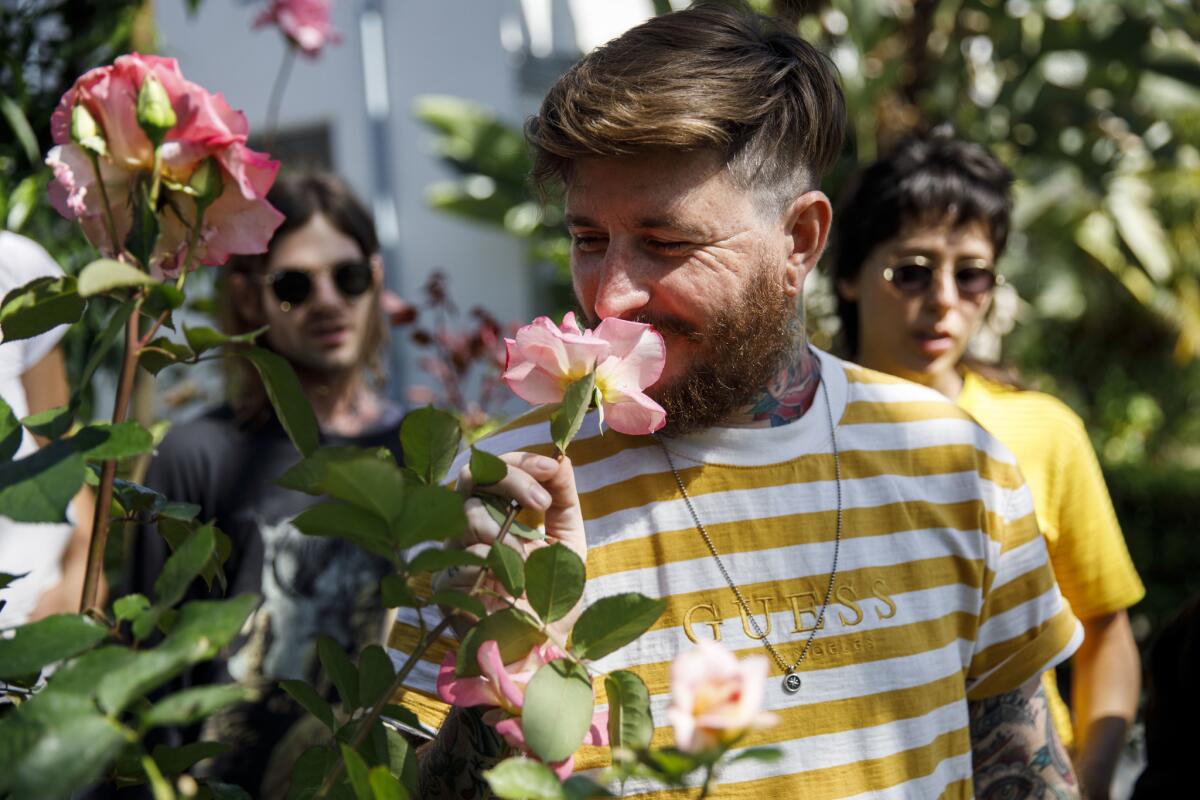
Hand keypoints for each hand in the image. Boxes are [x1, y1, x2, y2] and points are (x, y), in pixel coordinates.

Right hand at [433, 451, 585, 639]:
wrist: (541, 650)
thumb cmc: (552, 596)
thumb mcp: (568, 543)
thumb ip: (563, 501)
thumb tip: (562, 458)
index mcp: (496, 512)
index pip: (493, 468)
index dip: (521, 461)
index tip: (552, 468)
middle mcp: (469, 527)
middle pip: (471, 477)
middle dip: (511, 481)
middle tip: (541, 503)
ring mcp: (452, 554)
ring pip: (467, 514)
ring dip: (507, 530)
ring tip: (528, 559)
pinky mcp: (445, 584)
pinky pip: (464, 557)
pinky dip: (495, 566)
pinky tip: (510, 587)